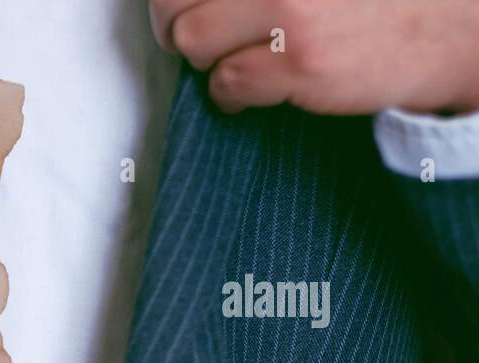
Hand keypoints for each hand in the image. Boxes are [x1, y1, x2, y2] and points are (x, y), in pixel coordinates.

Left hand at [150, 0, 478, 115]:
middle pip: (173, 0)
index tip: (183, 9)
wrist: (449, 25)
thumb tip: (175, 2)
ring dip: (207, 59)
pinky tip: (260, 89)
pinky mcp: (298, 59)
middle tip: (200, 36)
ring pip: (192, 41)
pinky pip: (225, 84)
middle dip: (176, 23)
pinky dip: (231, 95)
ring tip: (240, 59)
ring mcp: (288, 9)